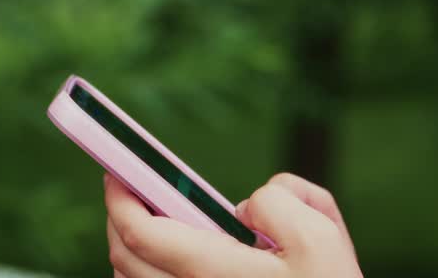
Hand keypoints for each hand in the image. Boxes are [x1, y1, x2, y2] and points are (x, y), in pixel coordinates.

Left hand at [104, 172, 362, 277]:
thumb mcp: (321, 233)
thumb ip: (276, 200)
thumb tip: (244, 207)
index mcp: (215, 273)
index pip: (140, 233)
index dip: (120, 196)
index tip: (116, 170)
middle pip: (125, 259)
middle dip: (119, 218)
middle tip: (131, 188)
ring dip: (133, 248)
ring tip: (155, 219)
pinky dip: (151, 273)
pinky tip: (176, 256)